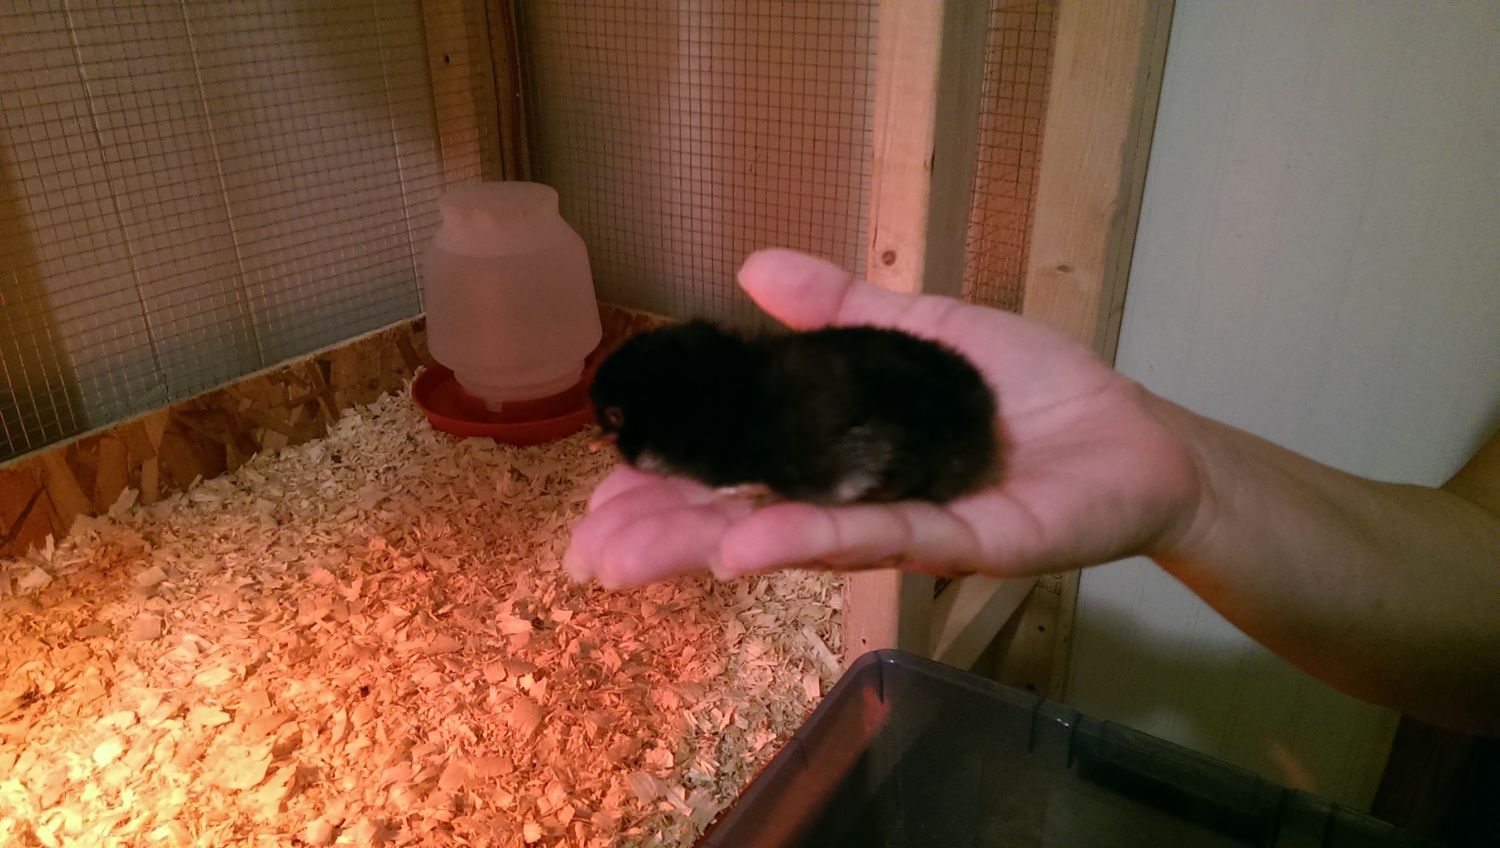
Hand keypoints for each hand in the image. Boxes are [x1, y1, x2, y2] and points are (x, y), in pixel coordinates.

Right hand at [564, 249, 1201, 587]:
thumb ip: (841, 309)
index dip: (667, 484)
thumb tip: (752, 266)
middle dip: (663, 534)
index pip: (736, 472)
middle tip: (589, 554)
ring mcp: (904, 529)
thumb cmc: (1033, 391)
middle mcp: (857, 502)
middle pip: (746, 518)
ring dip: (707, 545)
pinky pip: (877, 539)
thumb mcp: (924, 331)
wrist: (1137, 440)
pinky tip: (741, 547)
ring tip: (630, 556)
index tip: (599, 495)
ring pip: (793, 539)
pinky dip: (806, 539)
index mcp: (838, 455)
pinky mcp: (961, 545)